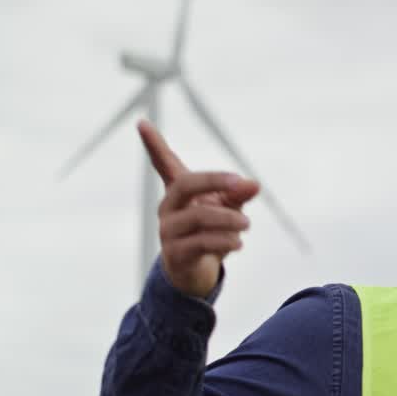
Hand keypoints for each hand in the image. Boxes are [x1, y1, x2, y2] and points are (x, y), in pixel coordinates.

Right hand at [139, 120, 259, 298]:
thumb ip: (238, 194)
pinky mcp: (176, 253)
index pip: (163, 164)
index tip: (142, 122)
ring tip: (246, 224)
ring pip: (198, 217)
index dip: (154, 144)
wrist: (197, 273)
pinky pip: (201, 242)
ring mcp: (169, 231)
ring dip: (228, 219)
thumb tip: (254, 184)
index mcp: (179, 192)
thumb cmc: (210, 233)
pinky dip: (224, 240)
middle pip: (185, 184)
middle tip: (241, 182)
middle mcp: (169, 208)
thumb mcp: (228, 209)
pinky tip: (238, 242)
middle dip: (214, 180)